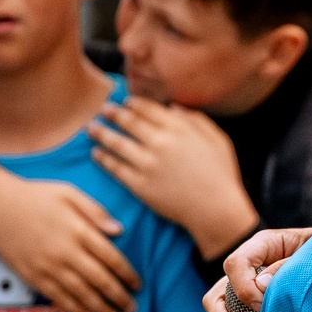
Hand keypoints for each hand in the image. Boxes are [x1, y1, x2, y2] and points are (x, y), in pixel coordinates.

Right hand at [0, 167, 139, 311]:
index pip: (111, 258)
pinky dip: (74, 309)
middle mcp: (66, 252)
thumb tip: (119, 230)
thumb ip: (95, 211)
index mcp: (79, 230)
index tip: (138, 285)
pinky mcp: (32, 276)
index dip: (127, 274)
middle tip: (132, 309)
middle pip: (99, 280)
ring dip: (100, 308)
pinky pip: (57, 297)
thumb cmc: (34, 196)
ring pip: (80, 293)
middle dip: (119, 297)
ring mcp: (48, 267)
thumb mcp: (69, 192)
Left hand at [90, 99, 259, 259]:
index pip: (148, 109)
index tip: (125, 102)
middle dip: (113, 113)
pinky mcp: (139, 184)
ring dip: (101, 133)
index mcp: (179, 129)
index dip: (133, 103)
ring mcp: (147, 164)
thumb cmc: (221, 174)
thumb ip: (196, 119)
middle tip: (103, 109)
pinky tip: (96, 153)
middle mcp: (160, 142)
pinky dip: (104, 159)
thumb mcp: (217, 139)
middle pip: (129, 122)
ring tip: (90, 128)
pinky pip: (116, 168)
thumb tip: (174, 108)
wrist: (215, 209)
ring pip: (117, 143)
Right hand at [201, 227, 311, 311]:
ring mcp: (246, 284)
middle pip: (216, 292)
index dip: (245, 288)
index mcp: (262, 245)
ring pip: (218, 308)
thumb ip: (288, 266)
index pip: (236, 264)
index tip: (264, 305)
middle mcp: (248, 265)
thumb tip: (260, 286)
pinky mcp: (251, 302)